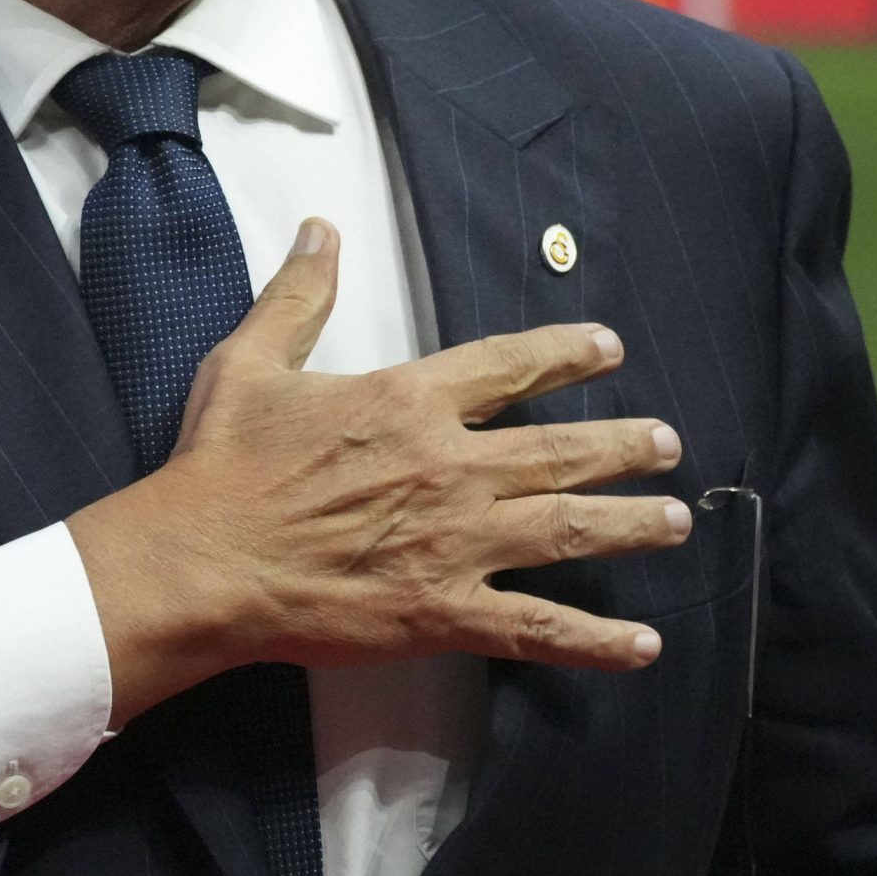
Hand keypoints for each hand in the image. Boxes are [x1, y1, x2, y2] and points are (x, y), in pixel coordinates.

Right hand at [68, 218, 687, 725]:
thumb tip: (322, 229)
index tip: (608, 347)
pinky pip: (536, 629)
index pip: (508, 366)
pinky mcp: (443, 614)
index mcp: (408, 401)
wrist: (201, 563)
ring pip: (567, 530)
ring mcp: (454, 545)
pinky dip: (594, 641)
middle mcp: (449, 467)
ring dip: (629, 525)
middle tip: (668, 444)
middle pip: (559, 450)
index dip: (565, 353)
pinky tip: (642, 646)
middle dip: (622, 446)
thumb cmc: (223, 463)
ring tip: (676, 521)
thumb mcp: (252, 360)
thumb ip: (298, 295)